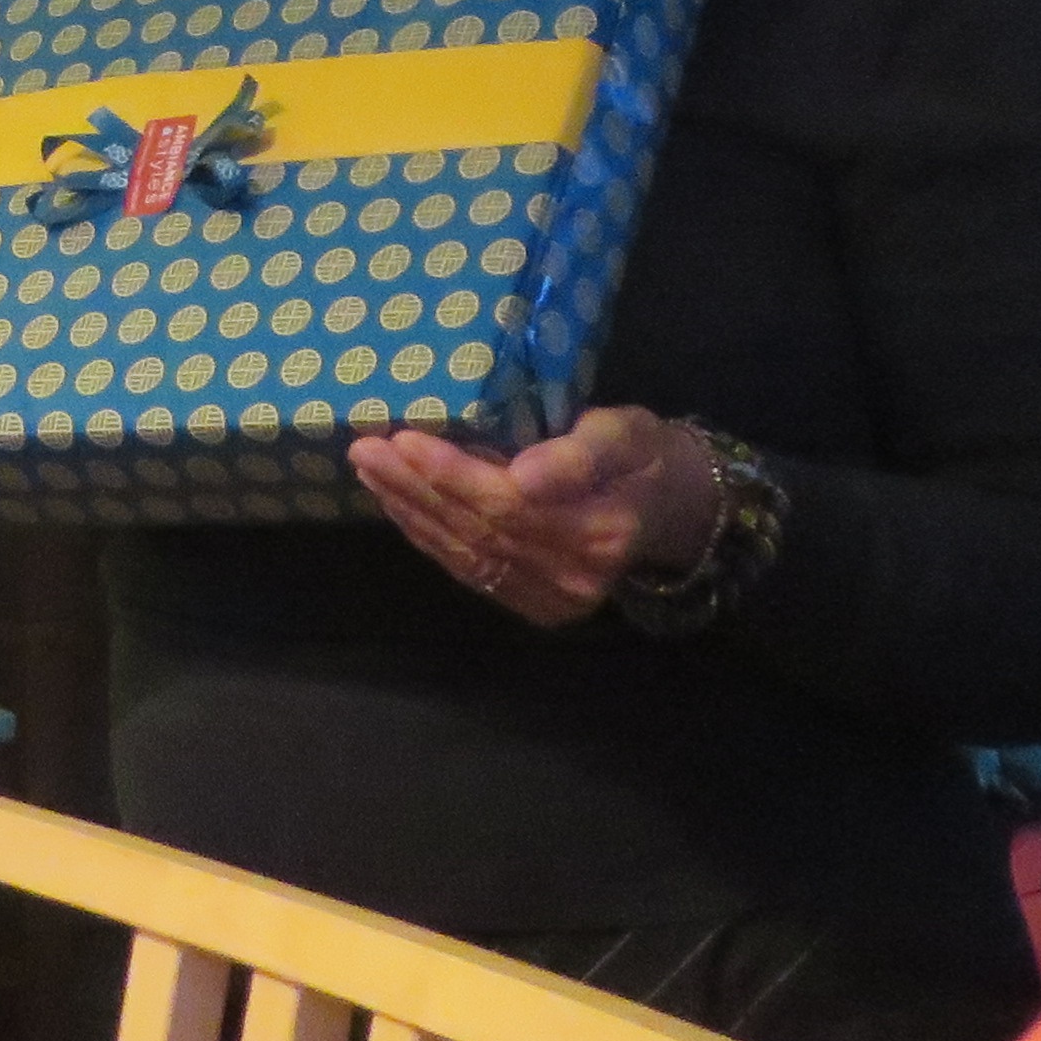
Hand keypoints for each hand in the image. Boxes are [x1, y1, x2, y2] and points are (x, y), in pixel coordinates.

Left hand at [346, 408, 720, 627]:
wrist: (675, 508)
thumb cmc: (646, 455)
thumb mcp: (625, 433)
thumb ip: (577, 455)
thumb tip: (524, 478)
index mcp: (600, 529)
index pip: (505, 503)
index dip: (450, 474)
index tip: (403, 439)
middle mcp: (575, 576)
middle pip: (477, 529)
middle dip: (415, 488)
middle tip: (366, 448)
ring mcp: (556, 599)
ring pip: (467, 554)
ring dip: (412, 513)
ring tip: (371, 472)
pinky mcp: (540, 607)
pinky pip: (473, 572)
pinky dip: (431, 539)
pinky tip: (401, 508)